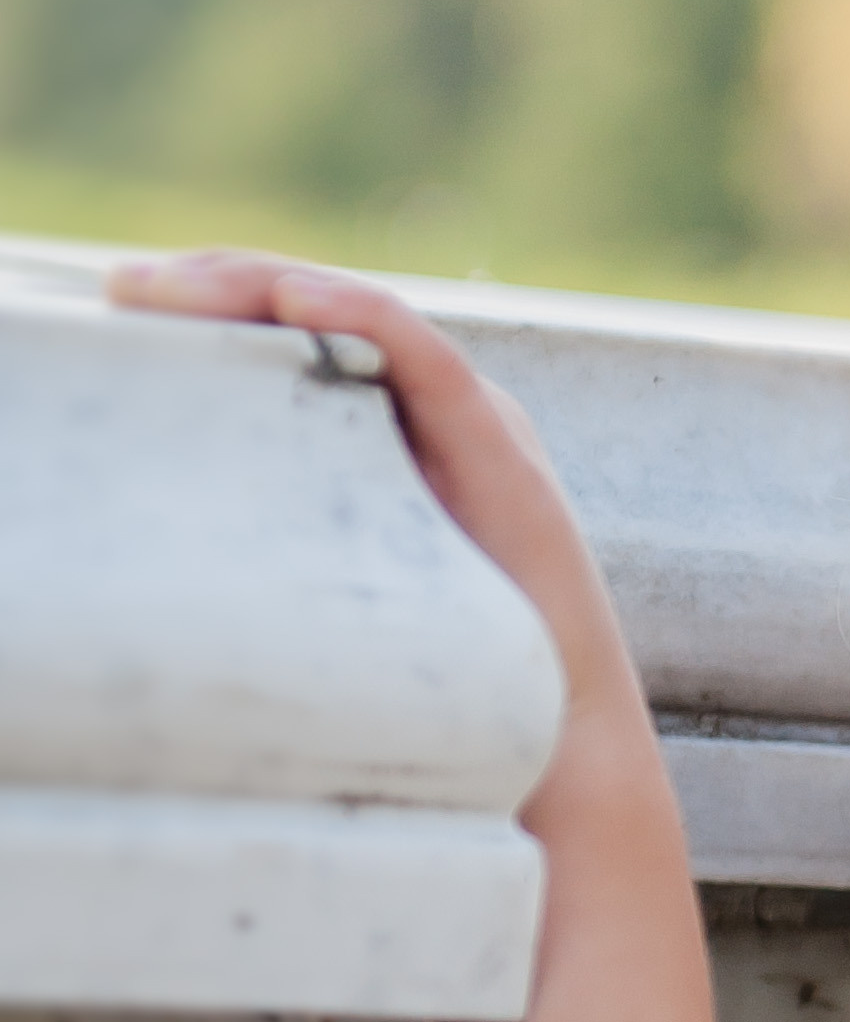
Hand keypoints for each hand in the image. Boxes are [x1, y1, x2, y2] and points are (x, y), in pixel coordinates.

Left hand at [108, 249, 641, 751]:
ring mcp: (473, 422)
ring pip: (363, 315)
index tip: (121, 302)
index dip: (214, 305)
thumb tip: (160, 533)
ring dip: (263, 286)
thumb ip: (277, 537)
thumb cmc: (443, 679)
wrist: (557, 738)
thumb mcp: (335, 586)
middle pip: (319, 311)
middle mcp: (434, 409)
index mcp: (397, 429)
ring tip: (175, 283)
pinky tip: (292, 300)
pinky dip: (360, 319)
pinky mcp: (500, 450)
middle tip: (121, 285)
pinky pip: (427, 360)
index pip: (300, 334)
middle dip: (217, 283)